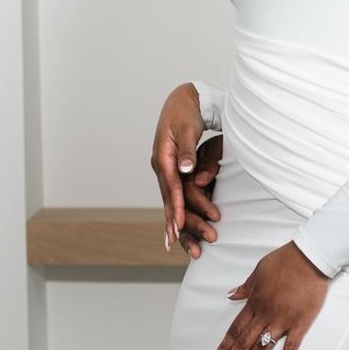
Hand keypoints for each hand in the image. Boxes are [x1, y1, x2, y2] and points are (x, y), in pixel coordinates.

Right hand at [151, 83, 221, 258]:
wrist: (182, 102)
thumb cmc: (186, 113)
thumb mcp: (187, 127)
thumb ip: (186, 149)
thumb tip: (184, 169)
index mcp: (163, 157)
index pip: (171, 186)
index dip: (177, 206)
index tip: (181, 224)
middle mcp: (161, 167)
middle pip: (170, 199)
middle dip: (177, 223)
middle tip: (183, 246)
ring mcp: (165, 171)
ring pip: (171, 202)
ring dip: (178, 224)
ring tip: (182, 248)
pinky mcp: (171, 173)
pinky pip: (174, 197)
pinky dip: (177, 214)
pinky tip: (178, 231)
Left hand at [211, 242, 330, 349]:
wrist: (310, 257)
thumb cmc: (285, 261)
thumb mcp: (258, 271)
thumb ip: (245, 288)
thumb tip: (231, 295)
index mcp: (254, 303)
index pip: (234, 331)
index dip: (223, 349)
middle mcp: (264, 315)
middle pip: (243, 345)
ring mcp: (282, 321)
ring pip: (261, 349)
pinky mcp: (300, 324)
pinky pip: (290, 348)